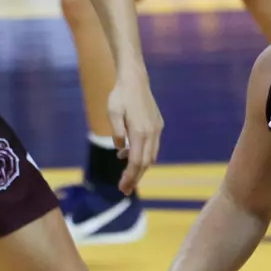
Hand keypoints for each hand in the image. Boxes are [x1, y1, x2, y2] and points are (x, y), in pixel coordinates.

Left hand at [107, 71, 163, 192]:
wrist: (135, 80)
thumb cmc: (120, 96)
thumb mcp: (112, 113)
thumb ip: (116, 133)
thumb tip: (120, 150)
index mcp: (140, 131)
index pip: (136, 161)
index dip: (130, 176)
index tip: (122, 187)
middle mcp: (151, 132)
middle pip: (145, 163)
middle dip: (135, 178)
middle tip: (124, 190)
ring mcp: (156, 129)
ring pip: (151, 156)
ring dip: (139, 168)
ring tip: (125, 176)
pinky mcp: (158, 125)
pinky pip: (152, 147)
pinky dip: (142, 155)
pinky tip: (128, 154)